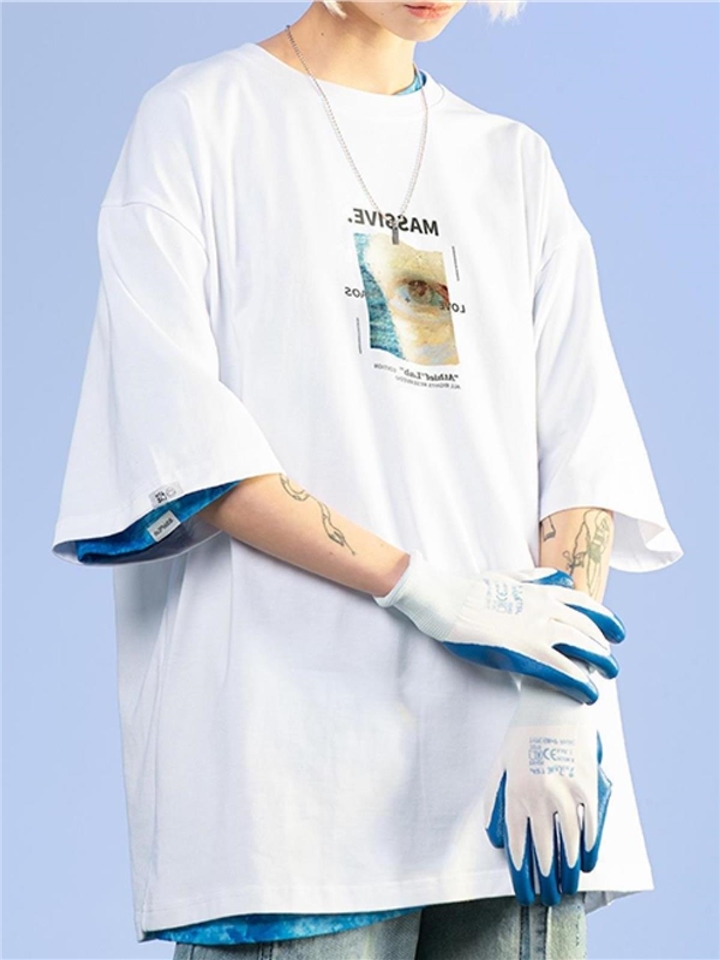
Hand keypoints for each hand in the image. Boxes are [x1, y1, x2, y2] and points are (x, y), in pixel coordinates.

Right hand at [373, 549, 624, 703]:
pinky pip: (565, 672)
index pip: (586, 604)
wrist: (446, 601)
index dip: (606, 619)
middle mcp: (547, 609)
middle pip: (589, 629)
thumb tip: (559, 577)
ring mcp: (539, 632)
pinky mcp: (528, 654)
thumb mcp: (508, 577)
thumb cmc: (470, 590)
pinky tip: (588, 694)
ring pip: (585, 649)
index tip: (617, 632)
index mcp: (542, 591)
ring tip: (608, 677)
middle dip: (605, 647)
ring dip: (601, 665)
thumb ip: (536, 579)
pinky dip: (581, 684)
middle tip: (611, 663)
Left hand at [482, 677, 611, 905]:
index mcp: (515, 791)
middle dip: (544, 878)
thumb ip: (494, 800)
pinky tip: (587, 861)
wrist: (554, 701)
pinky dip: (590, 845)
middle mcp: (540, 795)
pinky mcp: (588, 783)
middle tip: (546, 897)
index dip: (521, 871)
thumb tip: (496, 837)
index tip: (523, 891)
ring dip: (568, 869)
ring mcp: (566, 790)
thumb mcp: (500, 762)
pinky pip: (590, 823)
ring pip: (569, 841)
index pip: (517, 843)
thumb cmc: (523, 732)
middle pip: (543, 849)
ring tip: (567, 887)